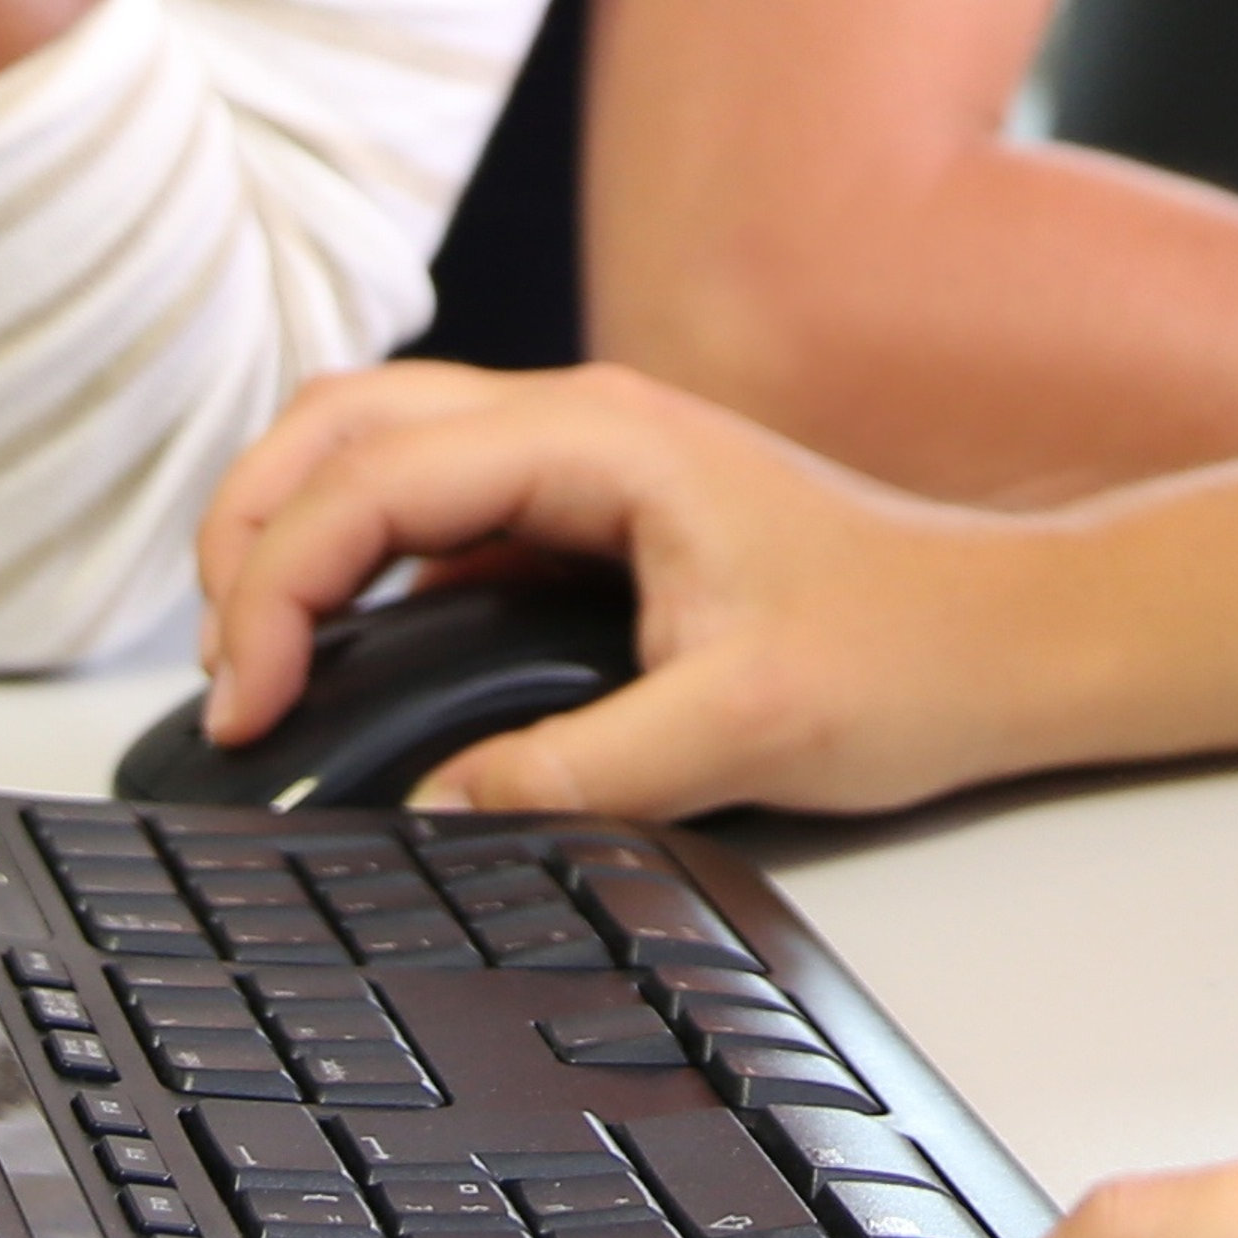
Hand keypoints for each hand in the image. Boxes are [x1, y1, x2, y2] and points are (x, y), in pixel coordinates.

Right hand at [180, 362, 1077, 823]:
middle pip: (340, 425)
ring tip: (253, 666)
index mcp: (600, 439)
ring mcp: (572, 465)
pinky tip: (334, 661)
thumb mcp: (744, 730)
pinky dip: (349, 567)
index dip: (277, 583)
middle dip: (249, 535)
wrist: (1012, 635)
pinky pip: (425, 513)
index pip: (373, 478)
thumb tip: (435, 811)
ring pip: (371, 453)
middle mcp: (573, 426)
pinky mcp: (577, 520)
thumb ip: (581, 771)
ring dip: (288, 537)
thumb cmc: (911, 652)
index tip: (247, 699)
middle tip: (226, 677)